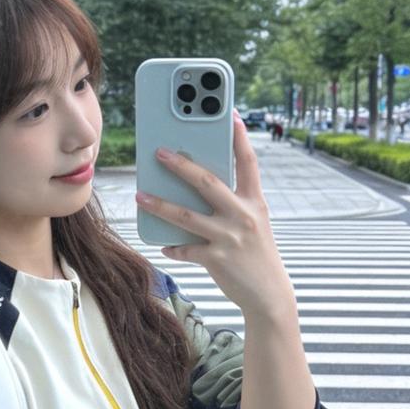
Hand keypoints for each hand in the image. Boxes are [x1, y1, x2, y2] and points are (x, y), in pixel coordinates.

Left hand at [135, 109, 294, 317]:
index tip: (229, 113)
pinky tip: (163, 244)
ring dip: (159, 204)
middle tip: (159, 152)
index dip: (239, 137)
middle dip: (181, 165)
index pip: (248, 162)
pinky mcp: (217, 259)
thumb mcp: (253, 223)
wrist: (270, 295)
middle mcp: (244, 216)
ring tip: (139, 195)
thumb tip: (196, 187)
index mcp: (255, 202)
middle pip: (208, 183)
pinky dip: (173, 247)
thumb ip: (232, 204)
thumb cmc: (256, 254)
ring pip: (186, 216)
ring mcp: (230, 238)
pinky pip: (186, 250)